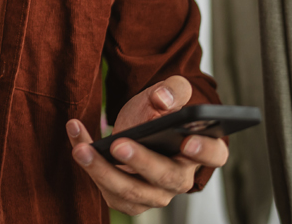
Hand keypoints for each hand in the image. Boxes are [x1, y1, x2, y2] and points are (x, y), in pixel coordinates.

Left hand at [65, 76, 228, 215]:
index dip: (204, 150)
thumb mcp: (164, 94)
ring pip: (131, 190)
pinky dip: (89, 166)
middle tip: (118, 144)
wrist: (134, 128)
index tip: (187, 141)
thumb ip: (171, 90)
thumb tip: (163, 99)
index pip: (214, 155)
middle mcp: (179, 178)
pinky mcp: (128, 200)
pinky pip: (107, 189)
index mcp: (198, 150)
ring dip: (103, 170)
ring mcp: (154, 194)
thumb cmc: (156, 113)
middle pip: (166, 176)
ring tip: (82, 149)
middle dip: (141, 162)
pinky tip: (77, 143)